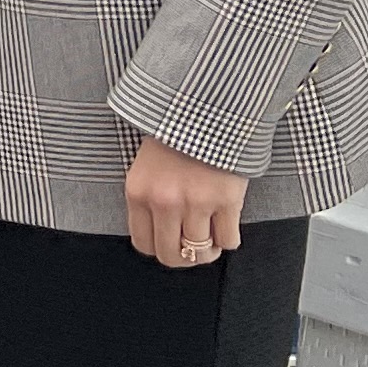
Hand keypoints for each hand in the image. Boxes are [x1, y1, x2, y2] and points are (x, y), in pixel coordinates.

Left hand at [124, 138, 250, 269]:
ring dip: (208, 250)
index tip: (170, 241)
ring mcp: (196, 202)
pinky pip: (229, 240)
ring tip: (212, 237)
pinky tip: (227, 223)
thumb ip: (148, 200)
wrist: (206, 109)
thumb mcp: (146, 167)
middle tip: (194, 247)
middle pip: (172, 255)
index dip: (160, 247)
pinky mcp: (226, 200)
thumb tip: (158, 235)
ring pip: (201, 252)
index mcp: (138, 193)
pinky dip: (229, 238)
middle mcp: (164, 202)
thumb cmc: (174, 137)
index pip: (143, 244)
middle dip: (185, 257)